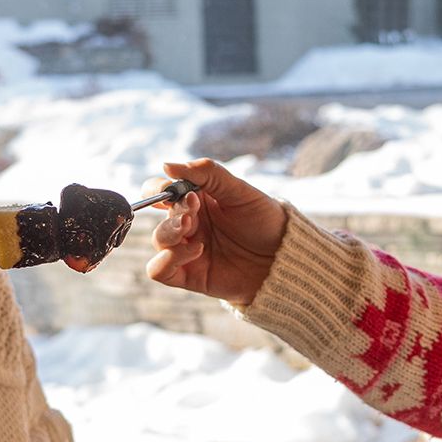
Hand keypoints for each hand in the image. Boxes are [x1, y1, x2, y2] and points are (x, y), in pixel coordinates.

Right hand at [145, 159, 288, 305]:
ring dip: (169, 232)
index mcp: (197, 200)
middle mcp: (189, 224)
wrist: (284, 258)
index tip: (176, 189)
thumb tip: (167, 165)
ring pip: (158, 241)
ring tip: (191, 230)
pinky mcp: (189, 276)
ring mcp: (187, 250)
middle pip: (157, 215)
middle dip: (174, 211)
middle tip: (193, 212)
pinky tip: (196, 251)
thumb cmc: (265, 221)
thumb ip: (207, 174)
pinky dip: (167, 260)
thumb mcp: (240, 191)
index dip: (158, 187)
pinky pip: (158, 271)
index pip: (160, 189)